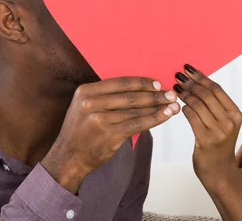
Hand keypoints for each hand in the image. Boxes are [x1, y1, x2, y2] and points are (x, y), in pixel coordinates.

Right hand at [41, 77, 179, 192]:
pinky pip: (138, 124)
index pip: (120, 83)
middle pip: (131, 96)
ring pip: (137, 110)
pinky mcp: (110, 134)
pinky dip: (155, 118)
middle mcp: (92, 103)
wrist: (68, 158)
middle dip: (154, 94)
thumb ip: (105, 97)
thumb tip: (139, 89)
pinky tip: (166, 115)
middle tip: (171, 93)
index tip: (157, 83)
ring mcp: (100, 119)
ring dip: (158, 106)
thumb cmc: (81, 131)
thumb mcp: (85, 107)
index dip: (141, 82)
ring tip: (173, 104)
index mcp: (86, 91)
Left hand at [174, 64, 241, 188]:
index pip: (216, 89)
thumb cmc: (218, 144)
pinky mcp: (206, 139)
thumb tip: (197, 81)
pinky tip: (178, 104)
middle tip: (178, 75)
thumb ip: (215, 105)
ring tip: (175, 88)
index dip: (201, 77)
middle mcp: (229, 121)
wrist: (219, 171)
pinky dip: (183, 108)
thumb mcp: (223, 123)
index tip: (188, 68)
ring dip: (184, 94)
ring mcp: (218, 131)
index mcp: (235, 114)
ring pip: (198, 104)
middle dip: (190, 83)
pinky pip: (191, 117)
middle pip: (206, 95)